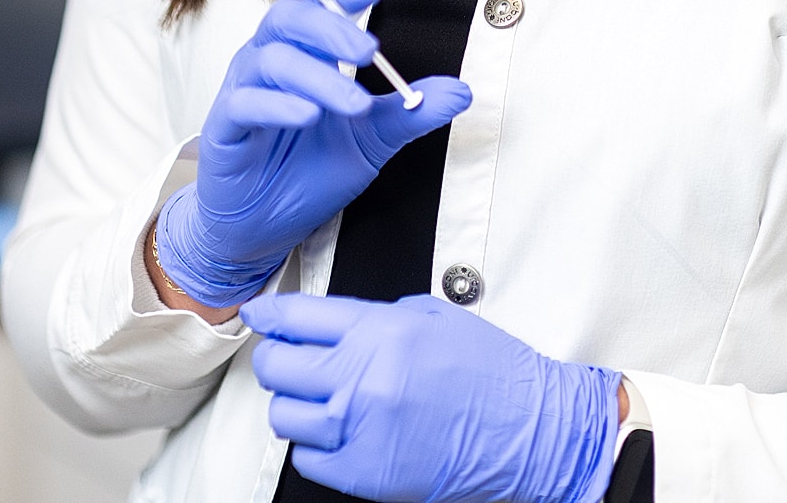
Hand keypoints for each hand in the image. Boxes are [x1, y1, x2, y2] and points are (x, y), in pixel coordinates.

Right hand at [156, 0, 471, 307]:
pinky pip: (245, 103)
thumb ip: (410, 111)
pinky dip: (278, 105)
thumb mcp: (372, 139)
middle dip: (331, 29)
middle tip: (369, 51)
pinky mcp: (224, 127)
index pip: (318, 4)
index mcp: (305, 53)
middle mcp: (270, 61)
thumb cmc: (310, 169)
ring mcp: (244, 90)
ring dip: (318, 77)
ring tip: (355, 103)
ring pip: (272, 61)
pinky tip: (308, 115)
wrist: (264, 226)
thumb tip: (461, 92)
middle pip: (290, 19)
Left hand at [241, 292, 620, 502]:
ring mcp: (360, 430)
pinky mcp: (363, 474)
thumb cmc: (490, 371)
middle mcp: (364, 379)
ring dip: (297, 403)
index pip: (299, 317)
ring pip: (285, 415)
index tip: (260, 313)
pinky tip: (341, 430)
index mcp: (382, 331)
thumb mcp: (433, 317)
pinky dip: (316, 445)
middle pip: (278, 366)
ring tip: (324, 399)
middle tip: (290, 357)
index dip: (271, 314)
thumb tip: (328, 323)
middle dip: (277, 357)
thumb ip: (374, 316)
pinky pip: (307, 459)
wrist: (527, 430)